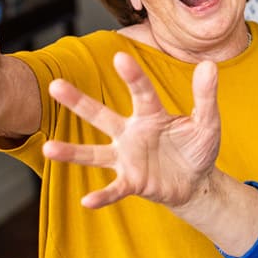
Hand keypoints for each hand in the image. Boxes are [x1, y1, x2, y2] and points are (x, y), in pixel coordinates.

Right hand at [43, 52, 221, 210]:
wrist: (197, 182)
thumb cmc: (197, 147)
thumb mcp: (207, 122)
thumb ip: (205, 96)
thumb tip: (209, 64)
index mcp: (150, 114)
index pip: (141, 92)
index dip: (132, 76)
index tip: (120, 56)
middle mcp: (131, 133)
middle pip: (101, 115)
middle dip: (78, 102)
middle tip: (55, 85)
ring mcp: (127, 158)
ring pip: (94, 154)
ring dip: (72, 152)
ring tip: (48, 149)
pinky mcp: (132, 182)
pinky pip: (114, 189)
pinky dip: (102, 196)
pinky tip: (87, 201)